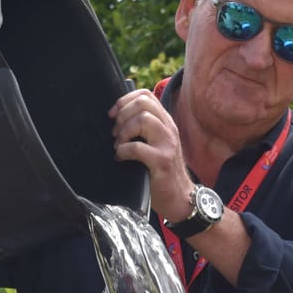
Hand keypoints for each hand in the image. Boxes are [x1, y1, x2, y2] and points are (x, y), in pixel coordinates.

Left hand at [108, 89, 194, 223]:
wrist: (179, 198)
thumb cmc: (161, 172)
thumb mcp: (156, 144)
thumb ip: (143, 129)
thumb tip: (117, 117)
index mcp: (165, 122)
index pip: (146, 95)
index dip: (125, 100)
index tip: (113, 114)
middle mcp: (169, 129)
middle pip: (143, 103)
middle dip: (123, 115)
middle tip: (115, 133)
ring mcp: (167, 144)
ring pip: (143, 119)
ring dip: (124, 132)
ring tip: (118, 146)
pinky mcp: (162, 161)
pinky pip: (138, 147)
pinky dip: (124, 151)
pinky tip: (121, 158)